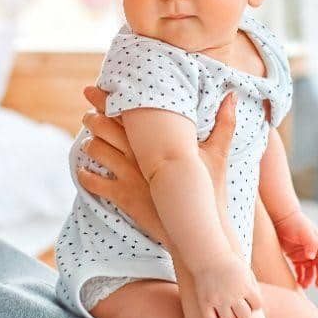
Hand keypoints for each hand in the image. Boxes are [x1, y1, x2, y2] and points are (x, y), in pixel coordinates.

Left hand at [73, 85, 237, 250]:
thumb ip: (225, 123)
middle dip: (92, 117)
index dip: (107, 98)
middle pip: (103, 125)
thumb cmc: (210, 190)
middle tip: (89, 114)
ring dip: (89, 144)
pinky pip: (94, 182)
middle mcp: (139, 153)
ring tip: (89, 142)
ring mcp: (128, 174)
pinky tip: (84, 172)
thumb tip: (233, 96)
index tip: (96, 90)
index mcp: (158, 139)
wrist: (197, 227)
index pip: (128, 111)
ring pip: (95, 149)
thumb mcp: (219, 154)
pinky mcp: (122, 196)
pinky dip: (86, 176)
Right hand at [194, 254, 262, 317]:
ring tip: (225, 307)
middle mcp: (233, 295)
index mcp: (246, 287)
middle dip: (243, 312)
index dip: (254, 303)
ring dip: (228, 315)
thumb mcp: (246, 273)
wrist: (209, 257)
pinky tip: (215, 313)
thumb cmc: (230, 265)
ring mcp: (218, 299)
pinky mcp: (205, 302)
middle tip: (237, 305)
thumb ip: (253, 289)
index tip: (248, 298)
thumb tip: (256, 306)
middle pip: (244, 316)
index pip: (257, 305)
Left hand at [273, 210, 317, 288]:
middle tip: (309, 286)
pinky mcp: (294, 256)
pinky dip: (299, 276)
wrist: (280, 217)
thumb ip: (311, 243)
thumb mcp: (304, 231)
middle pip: (316, 267)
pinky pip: (299, 269)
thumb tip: (312, 257)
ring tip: (302, 286)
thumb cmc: (294, 222)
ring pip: (308, 270)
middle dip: (314, 278)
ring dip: (306, 278)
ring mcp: (303, 253)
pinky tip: (296, 282)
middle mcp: (312, 249)